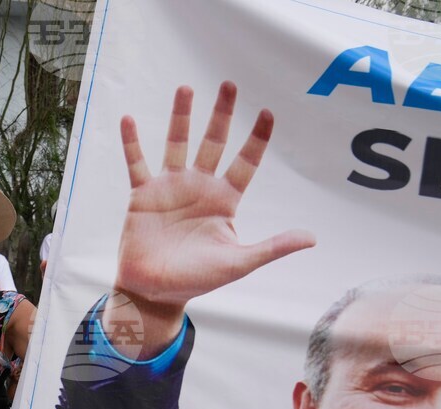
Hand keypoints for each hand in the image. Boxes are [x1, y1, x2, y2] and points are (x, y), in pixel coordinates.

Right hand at [114, 82, 314, 310]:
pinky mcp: (142, 195)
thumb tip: (312, 238)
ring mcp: (170, 188)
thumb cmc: (197, 280)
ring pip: (177, 144)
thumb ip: (273, 247)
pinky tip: (129, 119)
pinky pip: (137, 163)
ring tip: (185, 89)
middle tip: (229, 85)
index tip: (267, 112)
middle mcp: (198, 187)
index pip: (245, 163)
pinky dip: (132, 142)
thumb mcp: (239, 263)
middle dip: (221, 115)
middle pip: (213, 143)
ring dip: (181, 117)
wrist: (155, 291)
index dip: (256, 139)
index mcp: (224, 201)